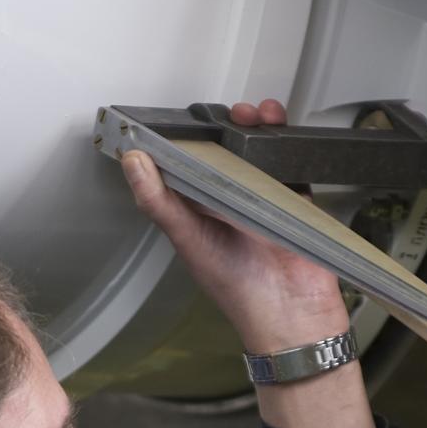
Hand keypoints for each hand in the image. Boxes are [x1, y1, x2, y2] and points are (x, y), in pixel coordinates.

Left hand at [119, 100, 348, 353]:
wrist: (292, 312)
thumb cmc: (240, 289)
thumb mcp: (189, 241)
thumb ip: (160, 203)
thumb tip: (132, 163)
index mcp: (199, 213)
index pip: (186, 165)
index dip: (186, 138)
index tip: (186, 117)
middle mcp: (230, 205)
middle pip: (226, 152)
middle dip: (229, 126)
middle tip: (232, 115)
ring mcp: (264, 203)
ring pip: (259, 153)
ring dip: (260, 128)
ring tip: (261, 115)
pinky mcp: (294, 203)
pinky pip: (292, 167)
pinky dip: (290, 147)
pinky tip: (284, 135)